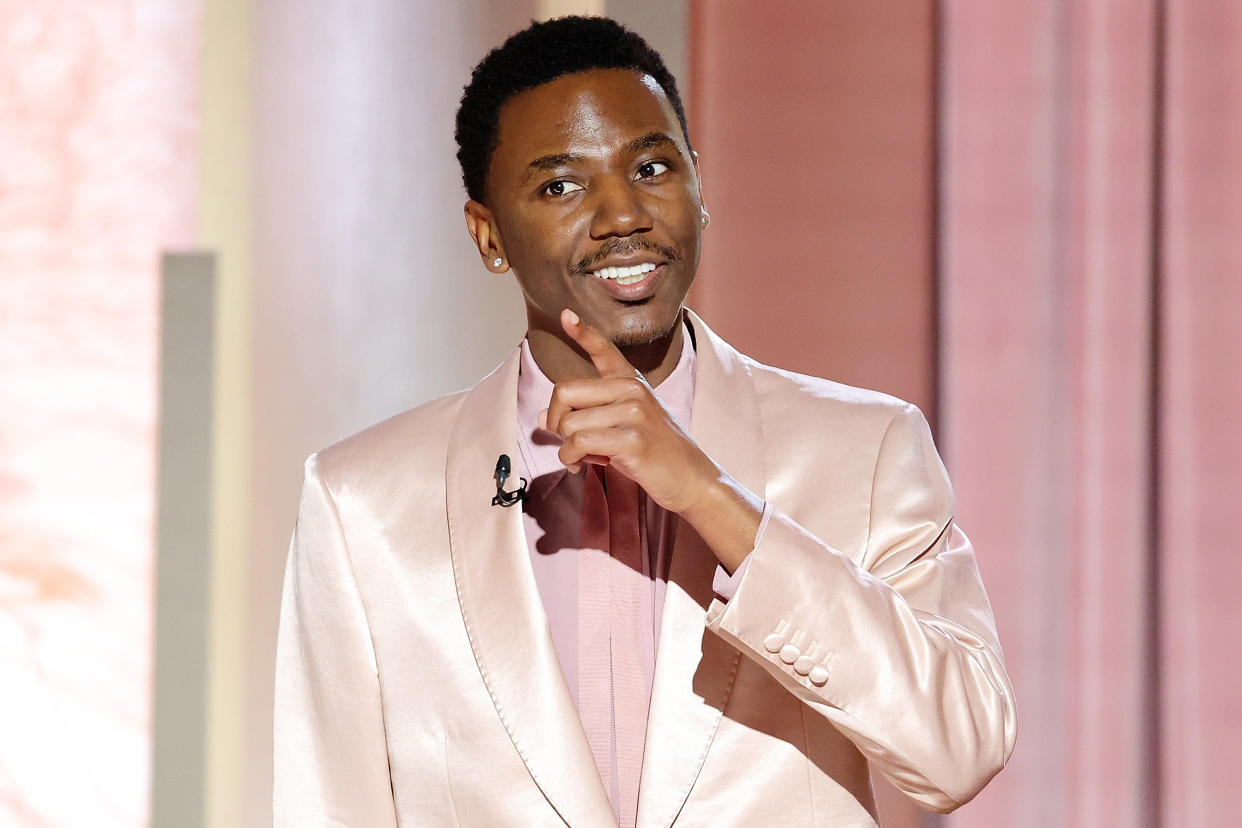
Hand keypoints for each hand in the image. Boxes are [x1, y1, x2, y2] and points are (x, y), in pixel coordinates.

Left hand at [540, 309, 762, 568]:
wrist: (692, 479)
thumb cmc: (655, 454)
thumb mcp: (621, 428)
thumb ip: (586, 417)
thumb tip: (543, 417)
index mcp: (631, 382)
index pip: (604, 350)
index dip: (583, 332)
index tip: (566, 314)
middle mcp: (632, 390)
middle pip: (564, 391)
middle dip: (555, 420)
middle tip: (565, 439)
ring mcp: (634, 413)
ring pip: (568, 423)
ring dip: (565, 447)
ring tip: (581, 457)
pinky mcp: (633, 439)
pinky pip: (578, 443)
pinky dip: (570, 458)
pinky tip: (580, 465)